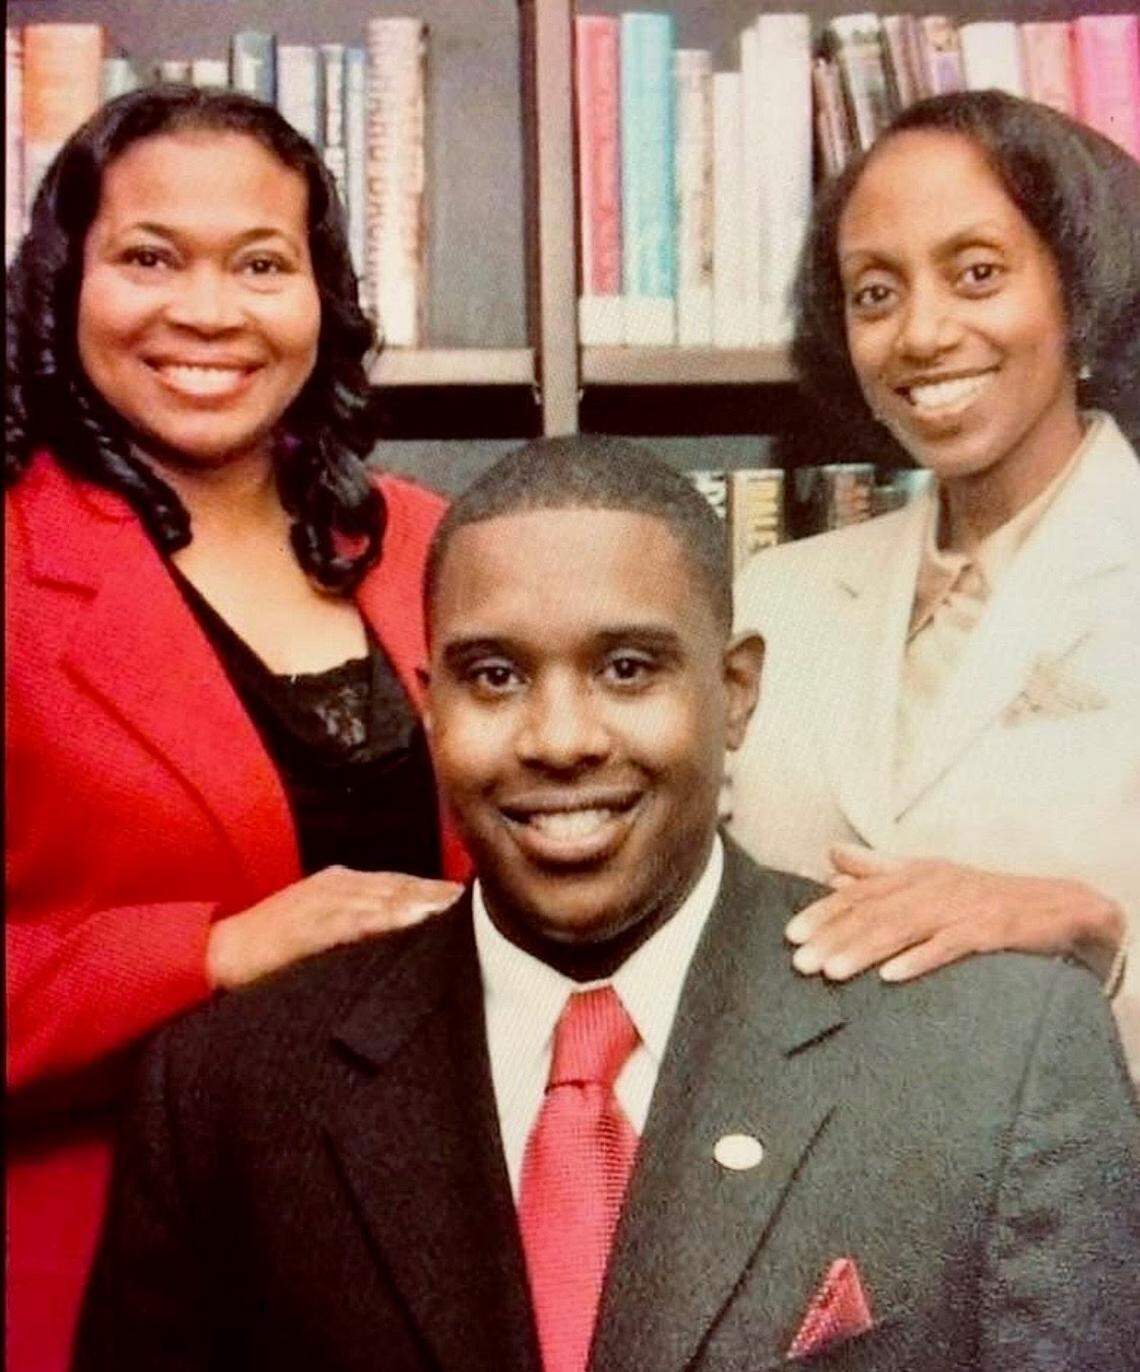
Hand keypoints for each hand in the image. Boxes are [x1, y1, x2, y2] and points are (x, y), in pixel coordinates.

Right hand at [206, 867, 461, 989]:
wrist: (218, 955)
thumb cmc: (269, 947)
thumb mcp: (318, 928)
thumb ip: (354, 926)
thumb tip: (398, 935)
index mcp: (340, 884)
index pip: (398, 884)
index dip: (433, 891)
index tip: (467, 899)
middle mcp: (337, 885)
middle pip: (399, 887)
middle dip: (436, 894)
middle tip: (476, 903)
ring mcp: (323, 902)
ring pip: (383, 899)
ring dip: (420, 903)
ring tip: (454, 911)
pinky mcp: (309, 924)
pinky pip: (353, 920)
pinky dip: (383, 920)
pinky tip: (409, 923)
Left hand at [784, 844, 1124, 983]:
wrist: (1062, 905)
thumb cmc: (986, 896)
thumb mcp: (930, 877)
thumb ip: (879, 869)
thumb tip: (831, 859)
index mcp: (916, 874)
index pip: (860, 893)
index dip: (823, 912)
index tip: (790, 935)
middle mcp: (934, 886)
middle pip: (874, 912)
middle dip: (834, 936)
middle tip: (799, 962)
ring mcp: (963, 907)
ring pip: (903, 928)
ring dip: (864, 950)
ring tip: (831, 972)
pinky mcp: (992, 930)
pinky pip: (950, 946)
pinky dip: (920, 959)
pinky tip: (892, 976)